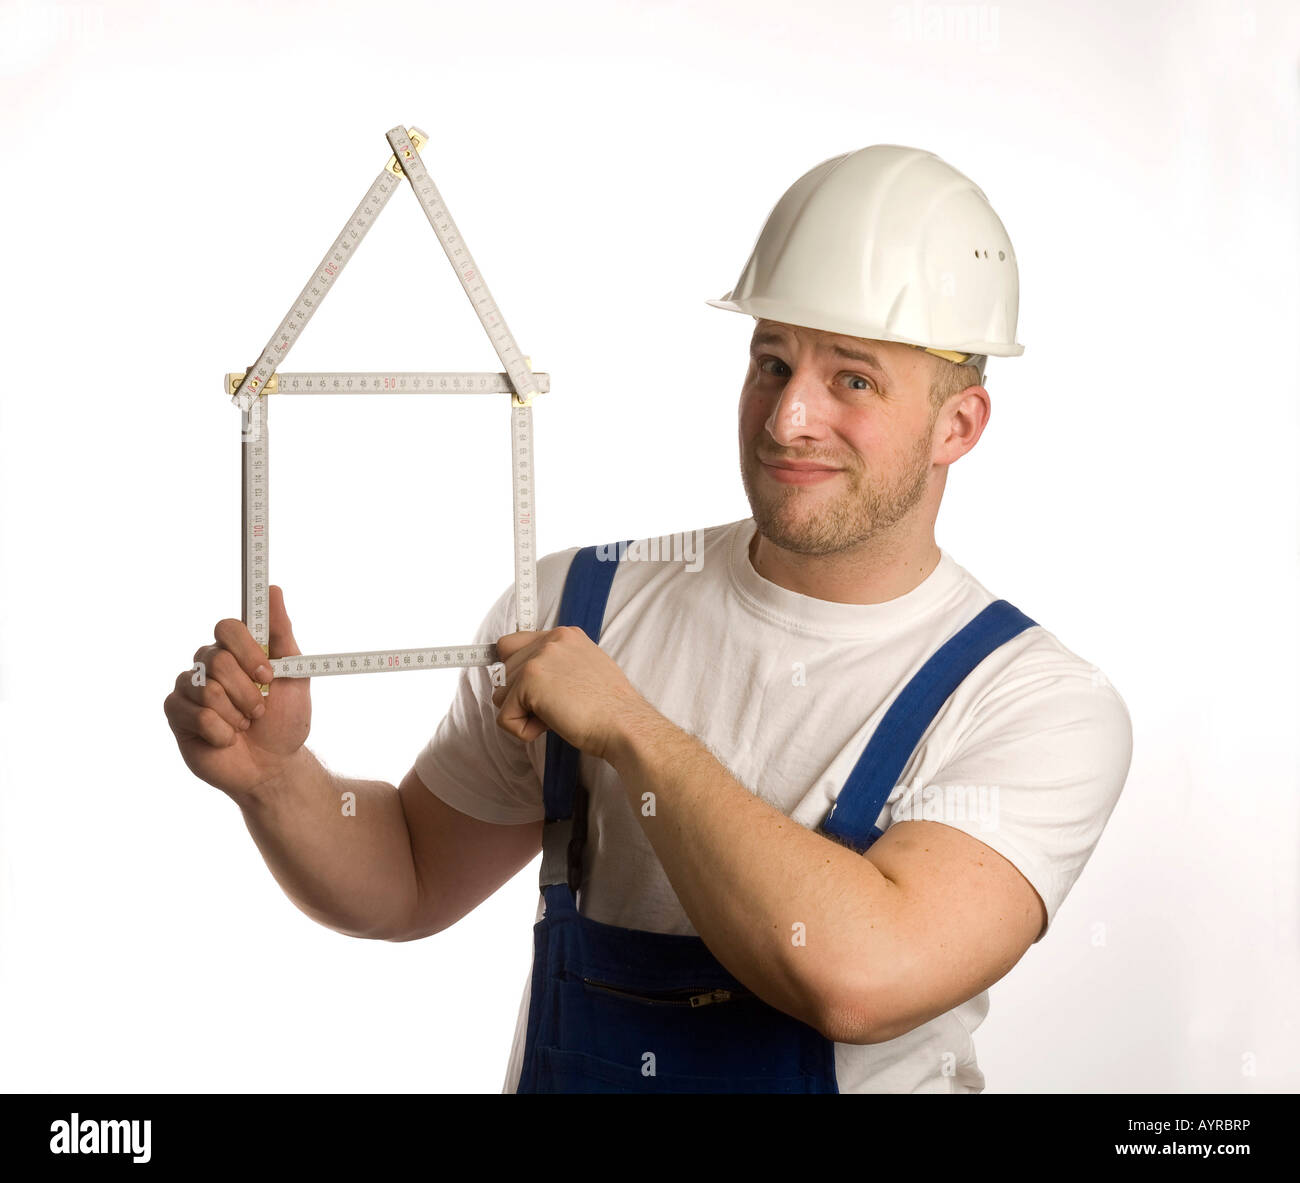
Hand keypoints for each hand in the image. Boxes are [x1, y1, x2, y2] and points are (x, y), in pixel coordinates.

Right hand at [163, 584, 311, 799]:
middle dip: (247, 691)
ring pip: (208, 689)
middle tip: (260, 709)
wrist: (273, 765)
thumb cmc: (284, 719)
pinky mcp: (177, 714)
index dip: (247, 650)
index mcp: (236, 650)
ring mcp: (189, 688)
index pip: (227, 627)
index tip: (268, 673)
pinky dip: (222, 732)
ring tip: (245, 724)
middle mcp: (208, 663)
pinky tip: (227, 738)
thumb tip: (273, 589)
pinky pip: (197, 715)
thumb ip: (281, 633)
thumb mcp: (295, 675)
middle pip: (217, 659)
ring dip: (237, 714)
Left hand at [491, 626, 655, 761]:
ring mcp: (538, 658)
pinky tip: (550, 726)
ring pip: (502, 695)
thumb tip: (526, 681)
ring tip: (557, 715)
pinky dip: (523, 731)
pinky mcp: (530, 681)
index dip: (518, 673)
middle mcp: (550, 640)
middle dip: (522, 697)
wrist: (624, 724)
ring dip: (525, 714)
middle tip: (556, 708)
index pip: (514, 645)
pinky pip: (504, 716)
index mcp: (565, 636)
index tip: (533, 690)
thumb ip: (557, 666)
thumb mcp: (586, 670)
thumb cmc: (611, 709)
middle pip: (504, 671)